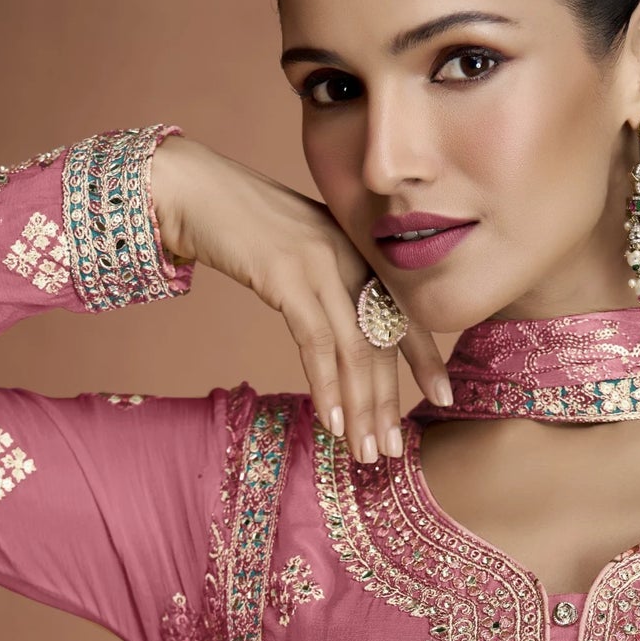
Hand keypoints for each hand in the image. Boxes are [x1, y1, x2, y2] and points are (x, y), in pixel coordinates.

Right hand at [150, 134, 450, 463]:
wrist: (194, 189)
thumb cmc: (243, 225)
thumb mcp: (301, 248)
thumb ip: (332, 280)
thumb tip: (351, 330)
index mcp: (360, 249)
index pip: (405, 312)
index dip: (426, 358)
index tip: (445, 398)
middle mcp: (351, 255)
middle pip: (383, 340)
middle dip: (389, 401)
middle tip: (393, 448)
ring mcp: (321, 264)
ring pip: (356, 349)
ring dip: (362, 408)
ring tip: (366, 451)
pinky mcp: (286, 275)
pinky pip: (316, 341)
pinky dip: (327, 386)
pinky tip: (332, 422)